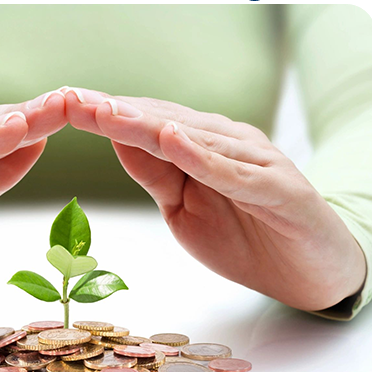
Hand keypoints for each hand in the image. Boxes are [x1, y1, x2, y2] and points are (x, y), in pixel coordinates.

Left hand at [62, 87, 365, 311]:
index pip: (144, 125)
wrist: (309, 271)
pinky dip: (202, 156)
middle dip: (113, 112)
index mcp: (200, 147)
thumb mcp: (183, 208)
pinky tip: (172, 140)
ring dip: (147, 125)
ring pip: (193, 139)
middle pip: (162, 122)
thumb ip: (156, 174)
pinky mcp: (279, 188)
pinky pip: (234, 172)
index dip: (104, 116)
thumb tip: (117, 141)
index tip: (61, 106)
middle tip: (70, 100)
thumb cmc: (245, 237)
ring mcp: (254, 162)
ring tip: (107, 113)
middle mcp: (226, 143)